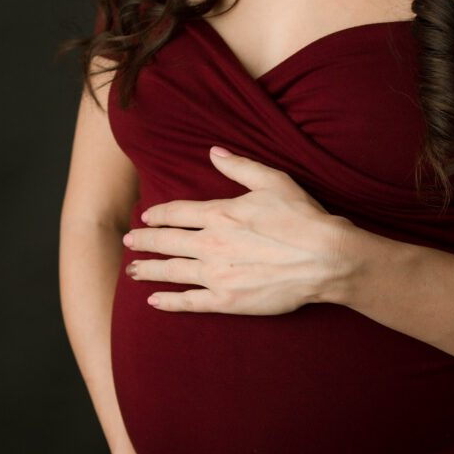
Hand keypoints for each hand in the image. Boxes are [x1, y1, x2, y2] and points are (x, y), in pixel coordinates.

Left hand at [123, 146, 352, 313]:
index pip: (176, 212)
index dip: (157, 214)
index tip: (145, 216)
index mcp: (219, 214)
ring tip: (131, 271)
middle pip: (166, 241)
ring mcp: (216, 274)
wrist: (324, 259)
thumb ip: (239, 166)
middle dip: (143, 241)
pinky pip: (190, 302)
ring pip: (171, 271)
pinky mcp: (227, 300)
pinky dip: (169, 302)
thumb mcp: (273, 181)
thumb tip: (214, 151)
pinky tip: (153, 301)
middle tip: (128, 242)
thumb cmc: (303, 218)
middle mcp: (211, 243)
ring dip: (148, 270)